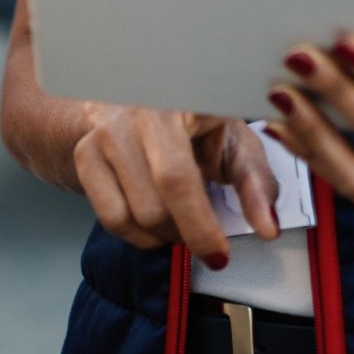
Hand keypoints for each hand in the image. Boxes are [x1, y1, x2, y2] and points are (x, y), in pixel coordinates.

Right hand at [72, 106, 281, 268]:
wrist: (134, 98)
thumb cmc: (193, 123)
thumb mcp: (233, 142)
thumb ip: (255, 183)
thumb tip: (267, 228)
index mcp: (181, 102)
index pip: (181, 178)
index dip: (201, 224)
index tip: (220, 254)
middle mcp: (137, 111)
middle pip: (157, 203)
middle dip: (188, 234)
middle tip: (207, 240)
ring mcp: (107, 131)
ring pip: (136, 215)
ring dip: (164, 235)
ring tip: (180, 220)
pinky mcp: (86, 153)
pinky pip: (112, 218)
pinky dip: (138, 234)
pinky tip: (153, 219)